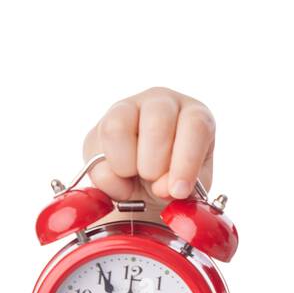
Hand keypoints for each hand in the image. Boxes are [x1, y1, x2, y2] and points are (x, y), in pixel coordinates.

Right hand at [83, 87, 215, 225]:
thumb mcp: (188, 189)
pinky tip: (121, 181)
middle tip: (154, 183)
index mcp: (194, 114)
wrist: (145, 187)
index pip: (195, 125)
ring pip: (119, 128)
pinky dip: (108, 175)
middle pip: (157, 123)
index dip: (187, 160)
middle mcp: (162, 102)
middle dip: (155, 165)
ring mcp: (129, 106)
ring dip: (127, 166)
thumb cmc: (174, 181)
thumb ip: (181, 189)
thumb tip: (161, 188)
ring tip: (135, 179)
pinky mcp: (102, 124)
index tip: (178, 191)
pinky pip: (98, 147)